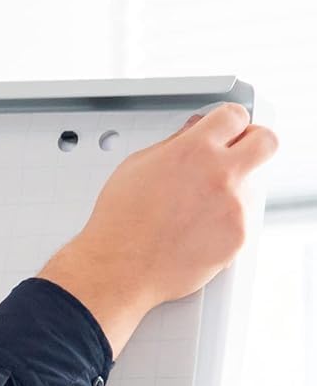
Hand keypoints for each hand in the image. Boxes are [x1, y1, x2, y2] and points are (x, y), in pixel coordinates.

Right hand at [37, 101, 277, 357]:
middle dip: (255, 143)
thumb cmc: (119, 224)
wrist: (119, 270)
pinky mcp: (238, 236)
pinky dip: (222, 226)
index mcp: (193, 150)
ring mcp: (233, 206)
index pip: (234, 116)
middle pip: (266, 141)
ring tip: (193, 213)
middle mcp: (220, 174)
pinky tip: (194, 233)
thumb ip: (173, 144)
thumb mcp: (135, 168)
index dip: (231, 122)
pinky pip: (241, 222)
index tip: (228, 130)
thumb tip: (192, 133)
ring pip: (251, 187)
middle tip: (241, 153)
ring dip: (231, 192)